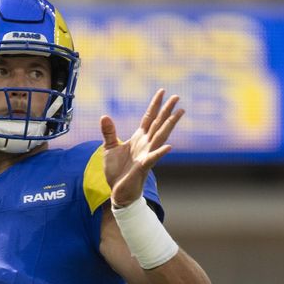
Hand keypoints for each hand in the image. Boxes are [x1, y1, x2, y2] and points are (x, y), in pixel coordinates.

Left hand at [101, 89, 184, 207]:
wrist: (117, 191)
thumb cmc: (116, 171)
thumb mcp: (109, 148)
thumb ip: (109, 132)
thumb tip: (104, 116)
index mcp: (138, 138)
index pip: (149, 118)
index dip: (155, 104)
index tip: (162, 91)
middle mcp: (145, 144)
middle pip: (158, 123)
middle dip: (167, 110)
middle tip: (177, 96)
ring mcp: (146, 155)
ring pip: (160, 137)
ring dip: (169, 125)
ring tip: (179, 112)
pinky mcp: (143, 167)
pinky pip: (153, 158)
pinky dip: (160, 152)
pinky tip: (168, 147)